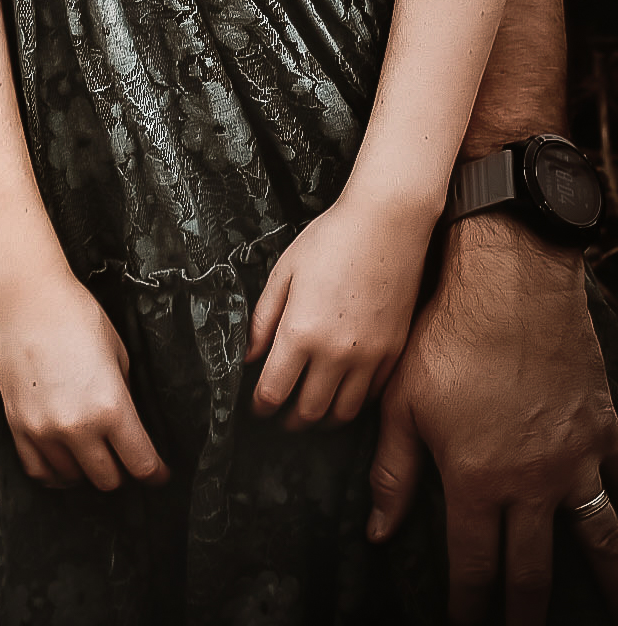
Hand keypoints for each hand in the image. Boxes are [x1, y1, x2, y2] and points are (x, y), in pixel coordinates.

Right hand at [0, 266, 168, 492]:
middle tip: (126, 456)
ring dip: (88, 470)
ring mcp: (43, 430)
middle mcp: (77, 426)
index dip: (155, 474)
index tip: (159, 474)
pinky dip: (55, 473)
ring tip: (94, 453)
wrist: (24, 295)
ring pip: (73, 479)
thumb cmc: (74, 313)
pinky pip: (38, 471)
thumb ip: (125, 394)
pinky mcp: (17, 425)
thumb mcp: (118, 352)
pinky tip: (64, 461)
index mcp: (111, 407)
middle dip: (123, 471)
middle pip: (108, 480)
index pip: (141, 464)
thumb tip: (130, 424)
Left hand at [247, 193, 431, 427]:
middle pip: (308, 411)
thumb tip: (248, 355)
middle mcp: (336, 352)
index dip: (261, 405)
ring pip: (343, 412)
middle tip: (281, 416)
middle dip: (289, 420)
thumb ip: (263, 319)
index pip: (274, 391)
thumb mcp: (284, 272)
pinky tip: (343, 391)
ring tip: (312, 411)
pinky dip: (354, 401)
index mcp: (301, 332)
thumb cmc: (332, 239)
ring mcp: (370, 356)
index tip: (258, 406)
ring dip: (323, 419)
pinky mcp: (394, 351)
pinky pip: (372, 395)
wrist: (387, 223)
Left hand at [368, 215, 617, 623]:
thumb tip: (377, 531)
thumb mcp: (401, 402)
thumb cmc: (446, 334)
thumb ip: (391, 472)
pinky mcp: (602, 427)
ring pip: (598, 536)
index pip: (474, 568)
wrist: (508, 281)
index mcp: (476, 481)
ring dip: (607, 578)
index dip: (470, 608)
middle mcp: (531, 482)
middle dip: (528, 612)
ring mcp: (574, 457)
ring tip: (610, 608)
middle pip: (535, 569)